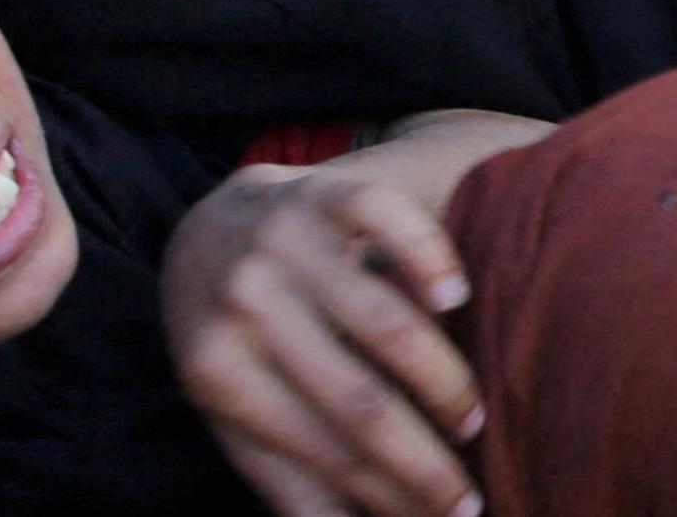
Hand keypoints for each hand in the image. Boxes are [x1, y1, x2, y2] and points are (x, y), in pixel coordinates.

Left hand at [165, 165, 484, 516]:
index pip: (325, 455)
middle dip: (425, 463)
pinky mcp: (321, 189)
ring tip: (470, 417)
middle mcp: (245, 305)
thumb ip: (286, 477)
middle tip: (470, 497)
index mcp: (218, 375)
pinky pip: (388, 219)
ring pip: (387, 324)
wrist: (206, 232)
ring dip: (442, 380)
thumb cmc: (234, 343)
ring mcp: (283, 242)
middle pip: (362, 404)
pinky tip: (456, 294)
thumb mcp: (236, 412)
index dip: (392, 498)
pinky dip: (430, 258)